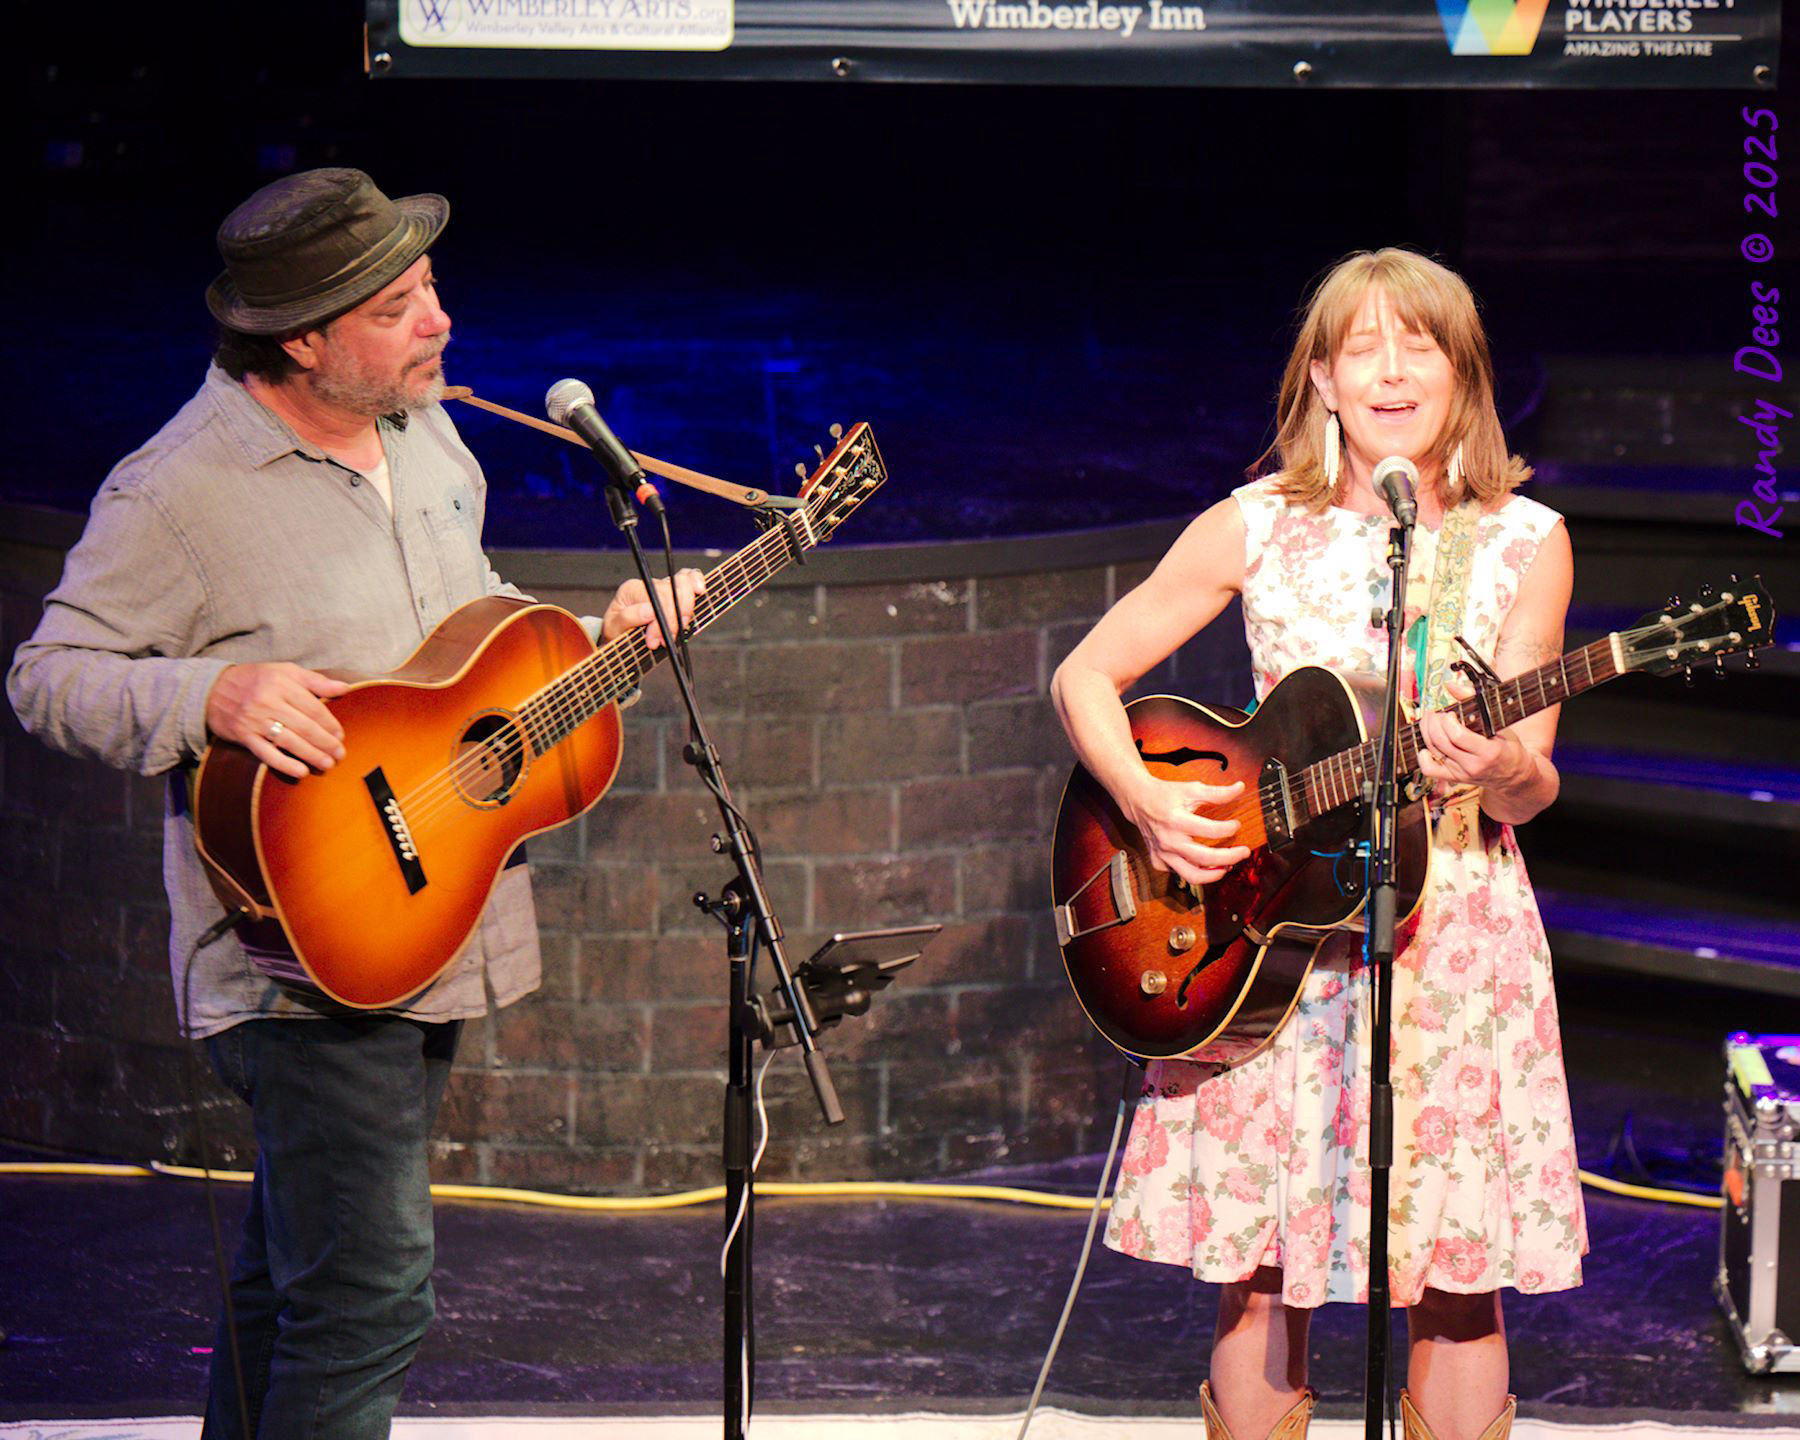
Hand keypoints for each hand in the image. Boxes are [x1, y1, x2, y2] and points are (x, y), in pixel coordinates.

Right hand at [205, 663, 348, 778]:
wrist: (212, 689)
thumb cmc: (256, 679)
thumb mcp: (286, 671)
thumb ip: (316, 681)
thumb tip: (344, 688)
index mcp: (282, 684)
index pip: (313, 707)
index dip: (330, 724)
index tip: (340, 736)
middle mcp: (268, 702)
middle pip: (304, 726)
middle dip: (325, 743)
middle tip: (340, 755)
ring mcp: (255, 720)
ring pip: (289, 741)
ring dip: (311, 755)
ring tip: (327, 764)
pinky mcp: (244, 736)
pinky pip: (266, 753)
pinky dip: (284, 764)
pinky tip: (300, 772)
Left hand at [601, 569, 706, 650]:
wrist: (620, 638)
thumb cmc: (617, 633)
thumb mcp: (613, 628)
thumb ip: (628, 618)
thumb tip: (649, 610)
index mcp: (631, 590)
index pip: (655, 598)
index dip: (662, 620)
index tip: (655, 641)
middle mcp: (648, 584)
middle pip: (672, 590)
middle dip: (673, 619)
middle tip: (665, 640)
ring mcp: (663, 585)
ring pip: (684, 581)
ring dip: (686, 608)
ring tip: (678, 630)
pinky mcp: (676, 591)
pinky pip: (690, 576)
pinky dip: (697, 581)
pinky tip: (700, 591)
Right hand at [1122, 774, 1251, 886]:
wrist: (1139, 801)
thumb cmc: (1166, 795)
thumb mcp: (1191, 789)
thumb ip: (1217, 792)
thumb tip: (1240, 788)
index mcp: (1176, 820)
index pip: (1211, 830)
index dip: (1230, 828)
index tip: (1237, 824)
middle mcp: (1169, 840)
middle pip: (1205, 858)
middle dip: (1230, 857)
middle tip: (1244, 852)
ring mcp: (1163, 854)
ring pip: (1192, 875)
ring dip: (1214, 874)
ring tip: (1228, 867)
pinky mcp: (1159, 861)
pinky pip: (1181, 874)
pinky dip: (1196, 873)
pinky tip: (1206, 866)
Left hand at [1416, 673, 1529, 793]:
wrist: (1514, 775)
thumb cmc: (1508, 747)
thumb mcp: (1499, 723)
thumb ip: (1475, 702)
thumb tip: (1451, 686)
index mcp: (1489, 751)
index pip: (1457, 736)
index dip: (1447, 720)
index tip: (1450, 712)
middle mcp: (1473, 765)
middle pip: (1441, 742)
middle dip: (1433, 722)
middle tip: (1435, 713)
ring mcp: (1462, 773)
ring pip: (1433, 751)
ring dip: (1426, 732)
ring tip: (1430, 721)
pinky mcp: (1454, 778)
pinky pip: (1430, 770)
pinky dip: (1423, 757)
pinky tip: (1427, 746)